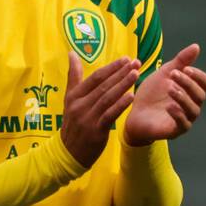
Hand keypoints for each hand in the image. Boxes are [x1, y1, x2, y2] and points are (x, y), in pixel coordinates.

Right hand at [61, 51, 139, 167]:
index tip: (126, 59)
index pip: (95, 77)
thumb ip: (74, 77)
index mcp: (74, 95)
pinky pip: (109, 115)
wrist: (68, 152)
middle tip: (136, 63)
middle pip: (103, 85)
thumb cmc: (73, 123)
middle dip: (121, 72)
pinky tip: (131, 96)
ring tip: (136, 74)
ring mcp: (87, 117)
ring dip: (123, 85)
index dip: (112, 67)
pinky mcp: (95, 130)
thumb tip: (72, 53)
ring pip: (107, 98)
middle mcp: (79, 104)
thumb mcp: (69, 99)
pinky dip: (120, 105)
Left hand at [122, 43, 205, 147]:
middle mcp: (193, 105)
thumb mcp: (165, 73)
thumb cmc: (152, 93)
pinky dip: (178, 114)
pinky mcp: (176, 130)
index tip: (185, 68)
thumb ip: (181, 61)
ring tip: (170, 88)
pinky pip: (184, 124)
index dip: (199, 76)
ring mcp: (186, 119)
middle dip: (188, 83)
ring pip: (194, 109)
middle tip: (173, 75)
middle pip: (201, 94)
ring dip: (183, 97)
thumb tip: (196, 46)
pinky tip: (169, 106)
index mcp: (193, 91)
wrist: (134, 112)